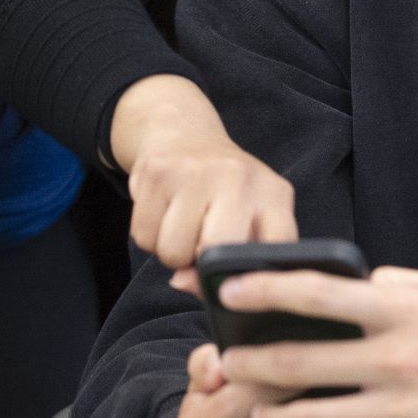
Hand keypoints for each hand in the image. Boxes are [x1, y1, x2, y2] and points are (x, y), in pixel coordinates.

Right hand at [108, 75, 296, 271]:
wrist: (184, 136)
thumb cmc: (224, 191)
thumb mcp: (251, 219)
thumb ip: (234, 263)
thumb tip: (185, 282)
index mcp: (274, 194)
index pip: (274, 250)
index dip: (250, 278)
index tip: (233, 282)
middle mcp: (238, 177)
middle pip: (214, 255)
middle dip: (200, 264)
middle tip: (201, 244)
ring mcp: (195, 171)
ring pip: (172, 253)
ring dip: (172, 252)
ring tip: (182, 226)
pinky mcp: (157, 171)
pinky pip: (143, 237)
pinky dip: (149, 236)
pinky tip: (163, 213)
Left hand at [219, 266, 417, 417]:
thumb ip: (394, 285)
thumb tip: (347, 283)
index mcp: (403, 308)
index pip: (316, 292)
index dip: (263, 289)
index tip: (228, 289)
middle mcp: (398, 359)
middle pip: (299, 362)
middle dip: (250, 365)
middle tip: (225, 366)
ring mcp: (406, 412)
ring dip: (271, 417)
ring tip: (258, 412)